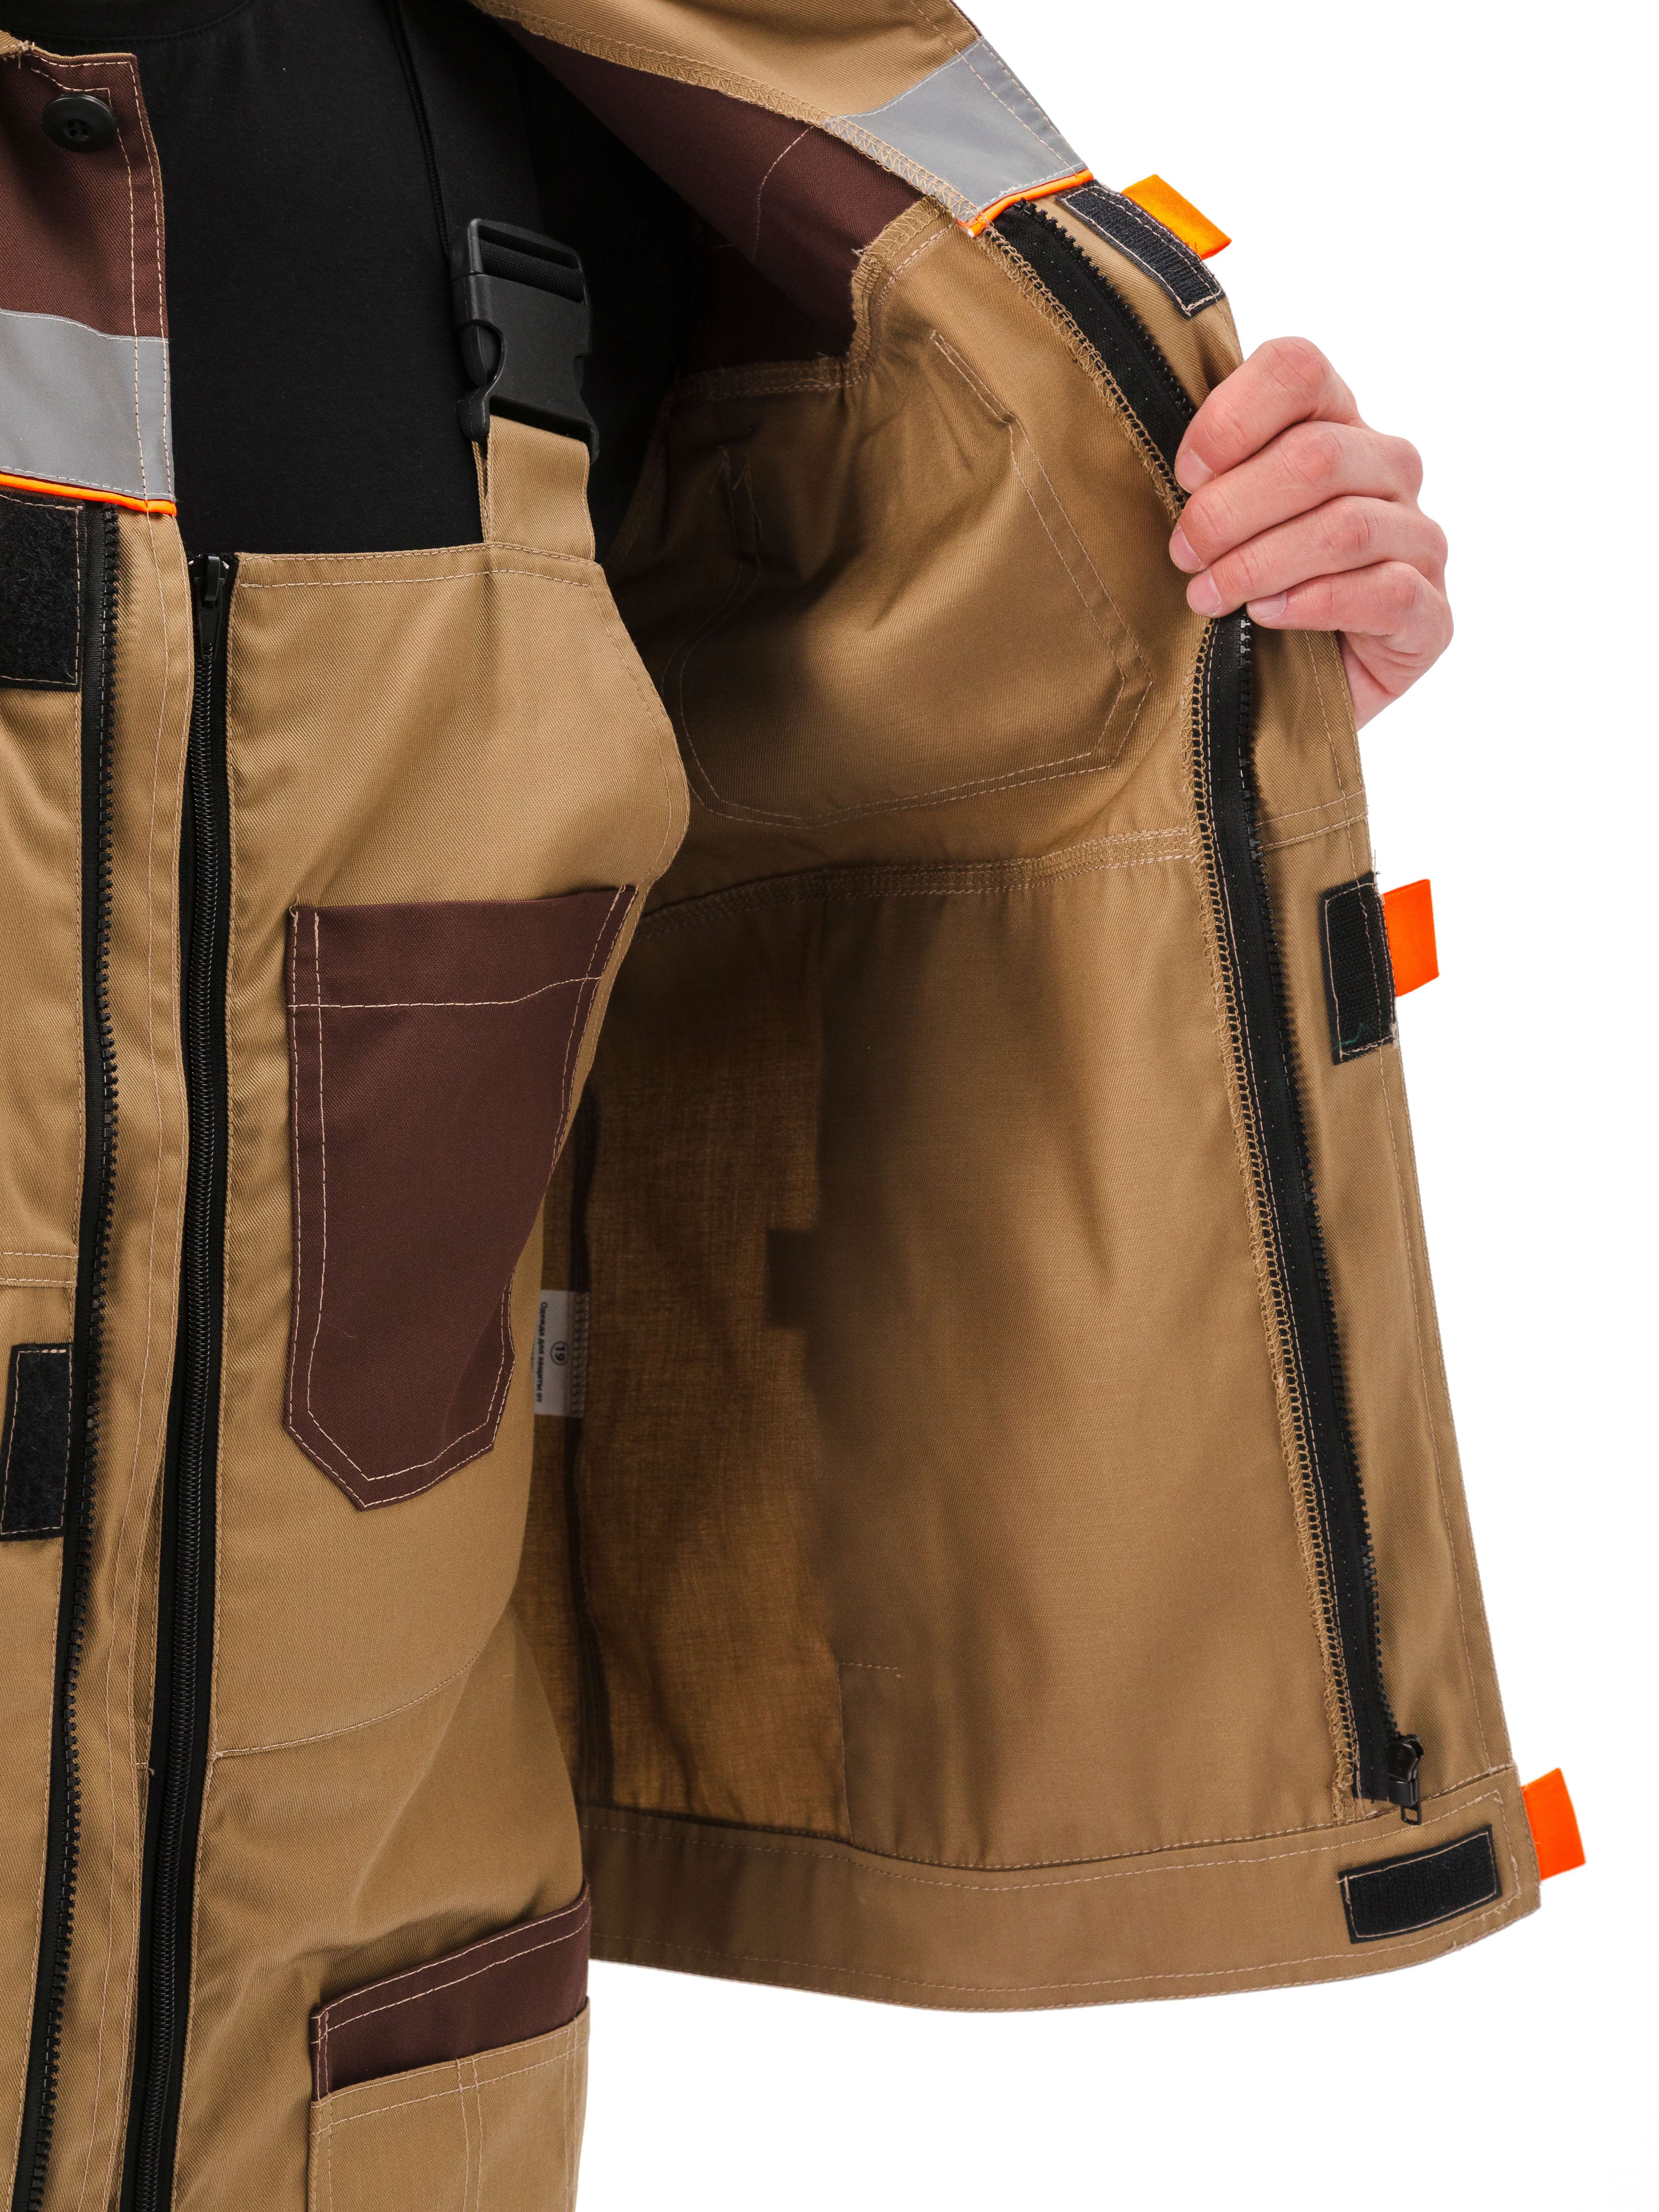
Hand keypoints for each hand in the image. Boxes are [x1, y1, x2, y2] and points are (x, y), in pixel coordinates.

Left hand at [1167, 338, 1450, 726]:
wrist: (1293, 694)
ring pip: (1344, 527)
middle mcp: (1389, 469)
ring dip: (1259, 564)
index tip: (1184, 474)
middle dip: (1229, 511)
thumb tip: (1155, 456)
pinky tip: (1267, 618)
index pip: (1298, 369)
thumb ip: (1206, 478)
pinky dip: (1314, 605)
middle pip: (1315, 456)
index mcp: (1336, 424)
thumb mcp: (1219, 526)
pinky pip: (1385, 592)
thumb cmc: (1246, 595)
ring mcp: (1419, 539)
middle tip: (1183, 555)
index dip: (1231, 418)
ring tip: (1208, 597)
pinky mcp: (1432, 614)